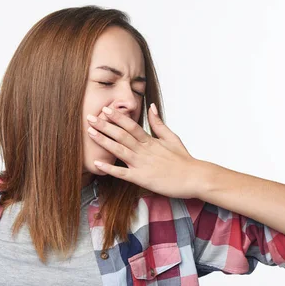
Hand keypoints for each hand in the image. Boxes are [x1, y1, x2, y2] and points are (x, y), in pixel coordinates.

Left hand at [86, 104, 206, 198]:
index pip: (131, 125)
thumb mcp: (172, 137)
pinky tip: (97, 163)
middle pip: (121, 135)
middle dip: (105, 125)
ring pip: (119, 150)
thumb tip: (151, 106)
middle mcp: (144, 150)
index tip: (105, 109)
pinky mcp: (141, 178)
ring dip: (103, 141)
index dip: (117, 117)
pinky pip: (122, 173)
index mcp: (150, 141)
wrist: (194, 178)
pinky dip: (109, 168)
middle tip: (90, 117)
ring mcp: (141, 164)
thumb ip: (159, 123)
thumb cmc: (184, 160)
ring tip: (90, 133)